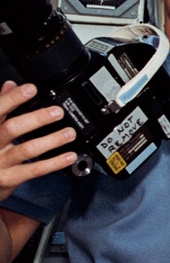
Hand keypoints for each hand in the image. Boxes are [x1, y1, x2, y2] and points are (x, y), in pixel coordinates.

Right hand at [0, 81, 76, 199]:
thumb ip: (1, 107)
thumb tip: (10, 84)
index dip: (13, 98)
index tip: (31, 88)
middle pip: (11, 128)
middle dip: (36, 119)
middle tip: (58, 112)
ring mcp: (0, 162)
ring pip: (26, 149)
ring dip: (51, 140)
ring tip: (69, 133)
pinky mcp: (9, 178)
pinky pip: (35, 170)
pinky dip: (54, 163)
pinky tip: (69, 156)